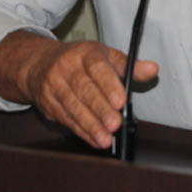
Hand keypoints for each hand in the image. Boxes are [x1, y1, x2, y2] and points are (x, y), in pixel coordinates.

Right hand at [0, 30, 158, 148]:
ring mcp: (54, 85)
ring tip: (106, 138)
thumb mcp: (105, 56)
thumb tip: (152, 69)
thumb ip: (129, 65)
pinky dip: (82, 132)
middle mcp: (66, 67)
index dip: (109, 84)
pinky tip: (95, 139)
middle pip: (84, 90)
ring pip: (73, 107)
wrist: (39, 63)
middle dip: (100, 109)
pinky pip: (67, 119)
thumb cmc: (80, 60)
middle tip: (115, 124)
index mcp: (85, 52)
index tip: (121, 100)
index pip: (97, 67)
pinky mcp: (48, 104)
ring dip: (91, 125)